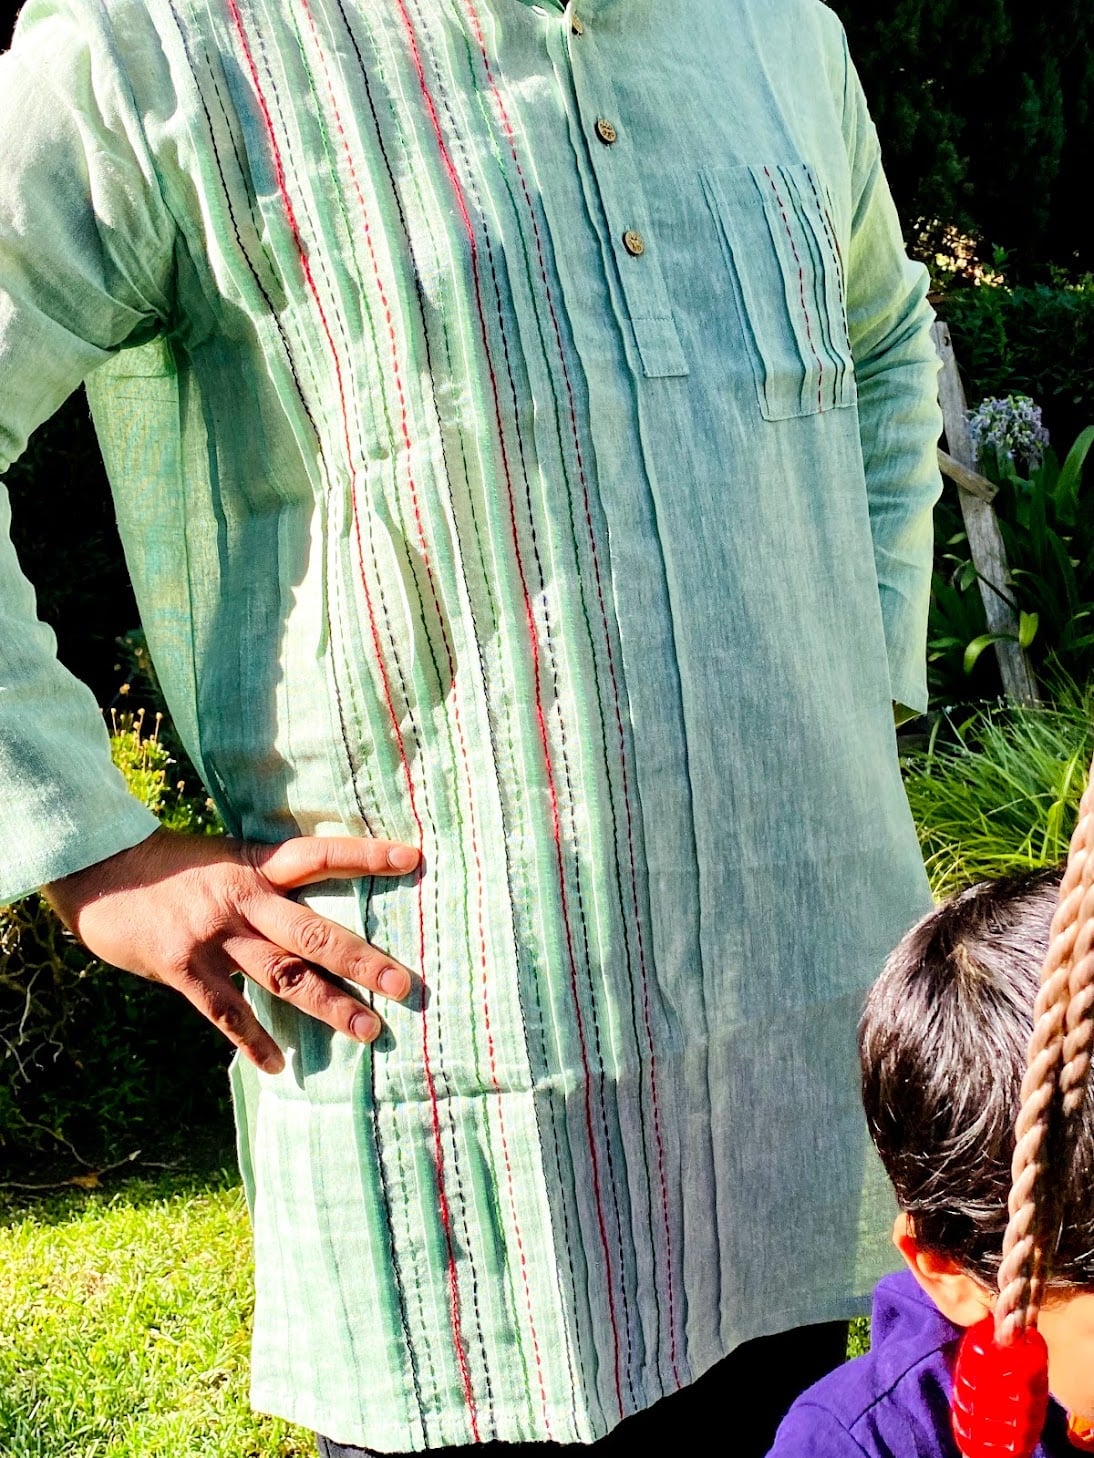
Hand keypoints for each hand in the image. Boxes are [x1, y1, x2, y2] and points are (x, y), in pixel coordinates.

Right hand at [44, 827, 419, 1073]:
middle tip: (404, 984)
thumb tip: (319, 907)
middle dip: (362, 960)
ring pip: (282, 976)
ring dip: (327, 1006)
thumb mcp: (228, 860)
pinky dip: (253, 1041)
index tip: (412, 858)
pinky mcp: (183, 969)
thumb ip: (270, 882)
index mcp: (256, 866)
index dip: (365, 856)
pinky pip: (226, 1012)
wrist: (102, 872)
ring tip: (368, 1030)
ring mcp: (213, 937)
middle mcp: (242, 900)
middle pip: (312, 932)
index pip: (320, 855)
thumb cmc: (175, 867)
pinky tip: (279, 1066)